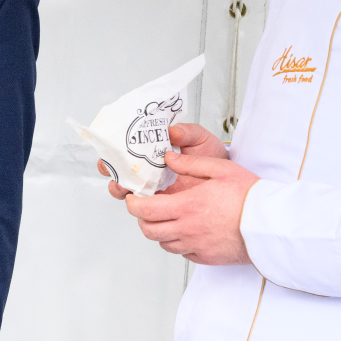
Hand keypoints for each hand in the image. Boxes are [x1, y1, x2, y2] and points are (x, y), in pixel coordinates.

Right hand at [97, 123, 228, 198]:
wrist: (228, 180)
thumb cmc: (212, 157)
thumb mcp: (201, 139)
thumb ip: (187, 132)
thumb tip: (171, 131)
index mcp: (154, 153)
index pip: (126, 150)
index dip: (114, 151)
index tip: (111, 150)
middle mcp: (149, 172)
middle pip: (120, 173)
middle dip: (111, 172)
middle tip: (115, 171)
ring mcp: (154, 190)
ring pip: (128, 192)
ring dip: (121, 189)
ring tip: (126, 187)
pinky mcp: (162, 206)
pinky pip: (144, 208)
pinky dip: (138, 206)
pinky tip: (141, 200)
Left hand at [123, 150, 259, 265]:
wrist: (273, 226)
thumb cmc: (251, 197)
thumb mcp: (221, 169)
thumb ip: (191, 163)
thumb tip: (169, 158)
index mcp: (187, 206)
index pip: (144, 210)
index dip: (132, 205)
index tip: (133, 198)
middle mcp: (187, 229)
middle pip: (148, 230)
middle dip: (142, 218)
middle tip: (147, 208)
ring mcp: (195, 246)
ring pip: (163, 243)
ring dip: (159, 231)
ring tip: (168, 218)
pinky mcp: (206, 257)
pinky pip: (182, 253)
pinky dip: (178, 242)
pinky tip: (187, 230)